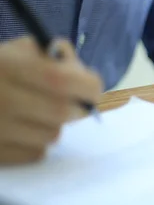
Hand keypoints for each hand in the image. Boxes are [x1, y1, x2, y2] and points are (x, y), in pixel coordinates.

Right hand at [0, 37, 103, 164]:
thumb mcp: (19, 51)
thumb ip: (55, 56)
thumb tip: (83, 75)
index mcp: (5, 66)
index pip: (60, 79)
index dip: (86, 85)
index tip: (94, 89)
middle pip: (61, 112)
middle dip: (78, 108)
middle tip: (77, 104)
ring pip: (51, 135)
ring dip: (55, 125)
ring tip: (39, 114)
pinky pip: (35, 153)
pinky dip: (37, 142)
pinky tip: (22, 129)